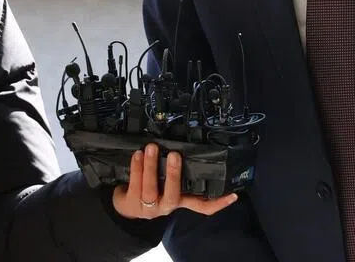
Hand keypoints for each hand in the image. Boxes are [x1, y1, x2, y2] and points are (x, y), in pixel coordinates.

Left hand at [112, 143, 238, 218]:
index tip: (232, 194)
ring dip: (151, 166)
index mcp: (178, 200)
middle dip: (174, 175)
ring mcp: (149, 207)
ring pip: (150, 188)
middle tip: (175, 155)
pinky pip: (135, 184)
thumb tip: (184, 147)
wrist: (122, 205)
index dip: (217, 202)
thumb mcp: (164, 183)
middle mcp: (166, 205)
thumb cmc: (147, 188)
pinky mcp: (132, 204)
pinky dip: (136, 168)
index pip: (201, 205)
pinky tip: (137, 156)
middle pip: (173, 194)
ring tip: (151, 148)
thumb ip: (175, 172)